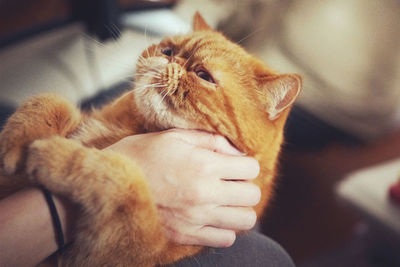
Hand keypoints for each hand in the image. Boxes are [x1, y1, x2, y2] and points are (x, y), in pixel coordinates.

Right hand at [105, 129, 260, 246]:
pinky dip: (224, 228)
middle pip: (252, 196)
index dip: (245, 164)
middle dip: (245, 186)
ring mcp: (196, 218)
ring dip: (239, 209)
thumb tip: (238, 154)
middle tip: (230, 182)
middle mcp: (204, 194)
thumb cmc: (141, 155)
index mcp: (203, 165)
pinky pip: (225, 239)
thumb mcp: (174, 136)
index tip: (234, 165)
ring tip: (224, 201)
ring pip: (245, 221)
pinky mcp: (186, 235)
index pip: (251, 168)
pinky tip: (211, 217)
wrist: (107, 184)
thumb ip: (211, 141)